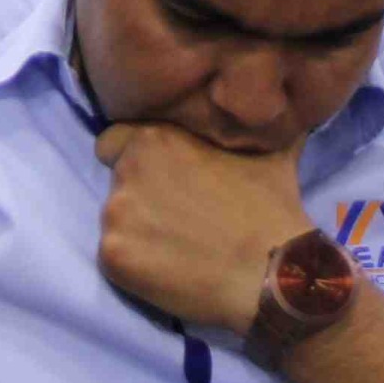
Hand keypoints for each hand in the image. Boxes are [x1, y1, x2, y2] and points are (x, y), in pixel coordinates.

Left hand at [96, 122, 311, 334]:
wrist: (271, 274)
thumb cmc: (270, 209)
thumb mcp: (266, 150)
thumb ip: (246, 127)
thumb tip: (267, 108)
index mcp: (153, 137)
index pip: (114, 141)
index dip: (136, 158)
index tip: (161, 178)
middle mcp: (126, 170)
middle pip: (116, 182)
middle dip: (140, 194)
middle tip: (179, 215)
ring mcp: (114, 215)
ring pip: (115, 220)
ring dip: (137, 229)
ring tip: (178, 245)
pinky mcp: (112, 257)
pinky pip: (114, 257)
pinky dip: (136, 263)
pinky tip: (169, 270)